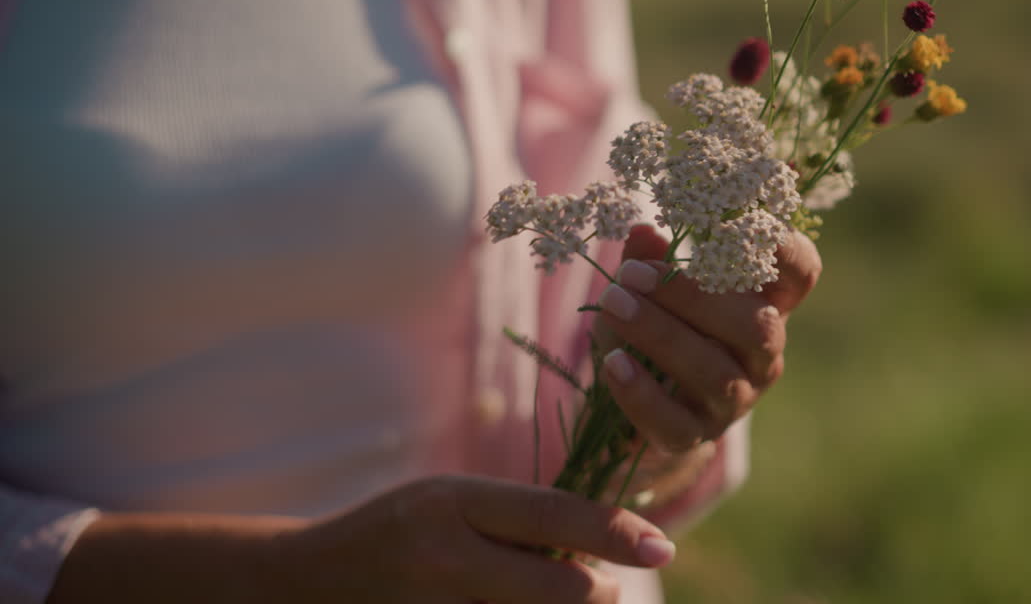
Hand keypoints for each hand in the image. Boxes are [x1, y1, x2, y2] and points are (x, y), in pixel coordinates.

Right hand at [275, 475, 674, 602]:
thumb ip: (515, 518)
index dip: (614, 531)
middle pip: (558, 589)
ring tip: (553, 593)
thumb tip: (600, 543)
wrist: (304, 583)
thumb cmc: (395, 531)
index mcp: (450, 503)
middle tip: (604, 584)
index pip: (551, 515)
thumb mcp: (448, 500)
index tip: (662, 546)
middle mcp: (442, 558)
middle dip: (597, 590)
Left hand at [595, 224, 821, 453]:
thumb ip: (649, 261)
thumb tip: (643, 232)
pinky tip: (612, 363)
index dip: (785, 249)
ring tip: (611, 305)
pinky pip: (676, 422)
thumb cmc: (654, 331)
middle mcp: (761, 356)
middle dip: (692, 296)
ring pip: (714, 373)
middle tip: (632, 275)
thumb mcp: (648, 290)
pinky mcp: (696, 437)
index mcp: (764, 306)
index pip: (799, 275)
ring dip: (659, 334)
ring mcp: (734, 401)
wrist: (633, 414)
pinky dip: (641, 393)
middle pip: (756, 328)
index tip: (744, 222)